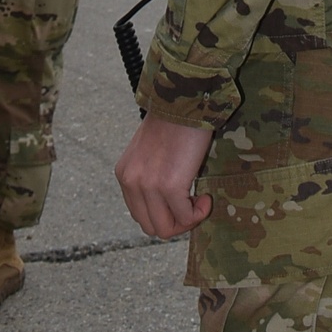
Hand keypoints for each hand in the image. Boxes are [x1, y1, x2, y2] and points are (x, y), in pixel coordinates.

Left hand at [115, 115, 213, 238]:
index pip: (139, 213)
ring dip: (186, 221)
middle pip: (150, 226)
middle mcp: (131, 182)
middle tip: (193, 205)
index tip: (182, 201)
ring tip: (200, 201)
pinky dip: (198, 213)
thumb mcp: (149, 150)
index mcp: (125, 174)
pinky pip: (185, 216)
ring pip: (165, 229)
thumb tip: (167, 201)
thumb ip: (150, 174)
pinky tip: (206, 197)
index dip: (163, 213)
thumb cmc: (174, 120)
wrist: (185, 102)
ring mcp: (149, 186)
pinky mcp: (170, 187)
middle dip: (174, 222)